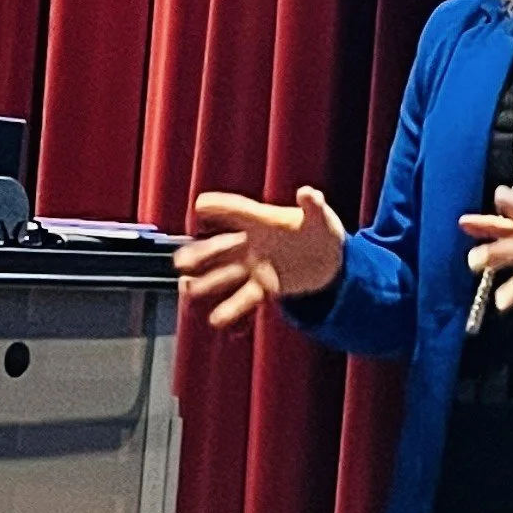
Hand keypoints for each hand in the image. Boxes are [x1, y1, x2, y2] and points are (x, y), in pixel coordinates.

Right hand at [175, 186, 346, 328]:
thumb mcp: (321, 217)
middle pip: (222, 247)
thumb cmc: (321, 232)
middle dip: (201, 253)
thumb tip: (309, 192)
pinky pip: (244, 298)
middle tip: (181, 262)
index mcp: (263, 221)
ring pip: (226, 274)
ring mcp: (256, 266)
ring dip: (206, 282)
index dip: (220, 206)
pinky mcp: (265, 287)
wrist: (331, 262)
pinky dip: (231, 309)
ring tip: (187, 289)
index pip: (238, 211)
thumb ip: (314, 205)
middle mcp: (252, 244)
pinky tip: (216, 320)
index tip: (200, 205)